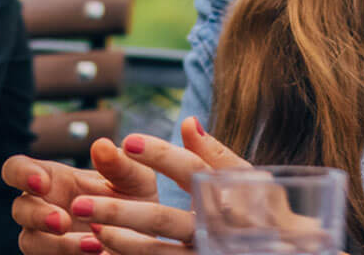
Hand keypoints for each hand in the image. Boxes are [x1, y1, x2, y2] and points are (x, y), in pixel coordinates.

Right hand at [2, 137, 158, 254]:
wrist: (149, 238)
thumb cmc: (136, 200)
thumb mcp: (136, 180)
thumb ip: (119, 165)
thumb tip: (101, 145)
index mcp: (53, 178)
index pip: (16, 169)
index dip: (21, 174)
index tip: (42, 183)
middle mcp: (43, 207)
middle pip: (18, 209)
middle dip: (37, 215)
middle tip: (63, 221)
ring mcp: (46, 237)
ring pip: (30, 242)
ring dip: (57, 245)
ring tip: (94, 245)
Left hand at [73, 117, 251, 253]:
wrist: (284, 251)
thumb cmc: (265, 209)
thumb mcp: (250, 179)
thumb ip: (217, 155)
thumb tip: (187, 122)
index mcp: (230, 197)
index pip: (192, 171)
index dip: (160, 156)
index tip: (126, 142)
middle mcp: (216, 230)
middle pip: (163, 219)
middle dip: (118, 209)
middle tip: (79, 202)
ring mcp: (205, 253)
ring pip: (156, 252)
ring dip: (118, 240)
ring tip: (88, 225)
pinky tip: (105, 248)